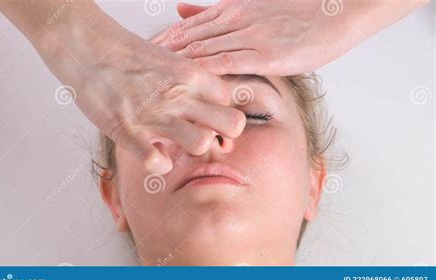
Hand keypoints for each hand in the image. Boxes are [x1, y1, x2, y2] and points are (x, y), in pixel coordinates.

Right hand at [40, 6, 245, 174]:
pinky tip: (153, 154)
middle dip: (224, 134)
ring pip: (202, 144)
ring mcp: (155, 115)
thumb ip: (190, 79)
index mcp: (191, 74)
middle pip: (232, 124)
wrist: (85, 45)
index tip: (209, 116)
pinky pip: (157, 163)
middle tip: (205, 133)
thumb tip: (207, 99)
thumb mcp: (168, 57)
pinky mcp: (127, 132)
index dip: (223, 111)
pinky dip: (158, 164)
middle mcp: (179, 95)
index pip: (232, 101)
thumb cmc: (126, 53)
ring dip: (192, 148)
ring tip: (177, 142)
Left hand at [153, 0, 424, 75]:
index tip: (141, 54)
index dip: (162, 41)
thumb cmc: (297, 13)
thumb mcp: (248, 6)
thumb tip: (181, 9)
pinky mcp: (265, 53)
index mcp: (230, 10)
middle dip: (159, 55)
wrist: (336, 11)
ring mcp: (249, 36)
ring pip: (202, 50)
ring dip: (174, 65)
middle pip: (187, 39)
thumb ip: (213, 11)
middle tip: (135, 70)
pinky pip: (227, 62)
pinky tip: (187, 81)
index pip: (185, 27)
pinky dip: (203, 70)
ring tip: (151, 79)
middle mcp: (234, 21)